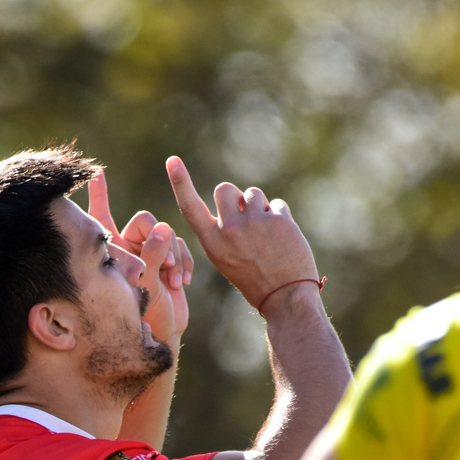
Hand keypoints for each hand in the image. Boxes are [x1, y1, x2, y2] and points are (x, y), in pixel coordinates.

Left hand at [87, 169, 191, 344]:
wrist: (163, 331)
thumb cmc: (144, 314)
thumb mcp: (144, 283)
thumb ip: (152, 255)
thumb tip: (164, 228)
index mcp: (114, 249)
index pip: (103, 216)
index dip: (100, 195)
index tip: (96, 173)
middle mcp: (130, 246)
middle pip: (147, 221)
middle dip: (160, 242)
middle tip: (166, 267)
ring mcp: (151, 252)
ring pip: (168, 235)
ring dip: (174, 257)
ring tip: (173, 282)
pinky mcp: (169, 259)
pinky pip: (180, 246)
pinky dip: (184, 262)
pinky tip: (182, 282)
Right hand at [165, 156, 318, 315]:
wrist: (286, 298)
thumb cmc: (256, 281)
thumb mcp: (227, 260)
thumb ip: (224, 231)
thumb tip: (234, 201)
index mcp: (212, 244)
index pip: (190, 207)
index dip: (180, 182)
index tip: (172, 160)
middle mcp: (229, 230)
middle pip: (224, 189)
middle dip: (234, 197)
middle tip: (245, 216)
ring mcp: (254, 223)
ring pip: (252, 194)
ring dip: (259, 207)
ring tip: (267, 233)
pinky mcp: (278, 220)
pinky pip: (276, 204)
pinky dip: (280, 217)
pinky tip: (283, 238)